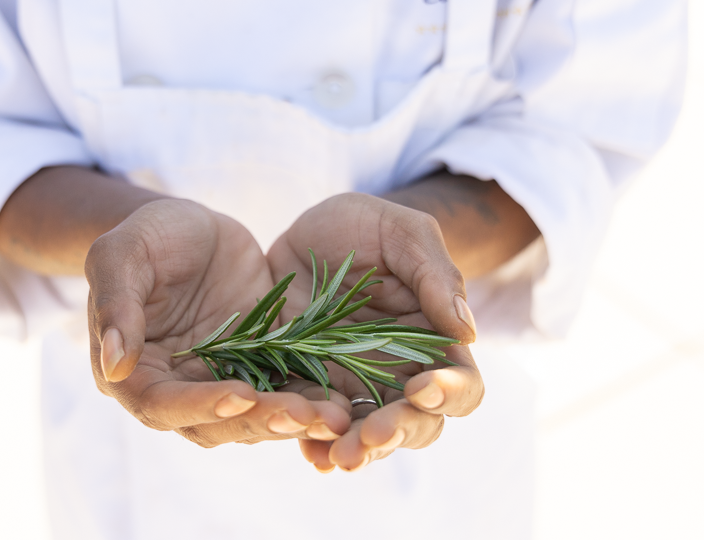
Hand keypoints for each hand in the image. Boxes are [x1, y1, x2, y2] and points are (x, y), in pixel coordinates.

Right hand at [85, 199, 350, 446]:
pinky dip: (310, 402)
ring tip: (332, 418)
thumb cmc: (149, 234)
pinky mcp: (257, 371)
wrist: (193, 228)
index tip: (240, 396)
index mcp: (130, 372)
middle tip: (304, 415)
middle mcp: (175, 390)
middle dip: (259, 421)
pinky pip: (282, 394)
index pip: (160, 404)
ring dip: (291, 421)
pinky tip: (343, 405)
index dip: (199, 405)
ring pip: (252, 419)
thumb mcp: (123, 253)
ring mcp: (218, 384)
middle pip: (213, 423)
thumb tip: (113, 363)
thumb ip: (116, 302)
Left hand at [267, 193, 483, 471]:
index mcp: (436, 342)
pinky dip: (316, 445)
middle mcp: (400, 374)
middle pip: (418, 424)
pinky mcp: (310, 387)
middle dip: (398, 433)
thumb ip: (435, 275)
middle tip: (372, 435)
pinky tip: (311, 455)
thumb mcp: (402, 233)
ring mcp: (354, 386)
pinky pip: (317, 426)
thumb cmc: (364, 226)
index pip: (461, 385)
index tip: (424, 387)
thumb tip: (467, 331)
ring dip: (358, 451)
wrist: (302, 231)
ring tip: (338, 456)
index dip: (450, 393)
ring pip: (369, 437)